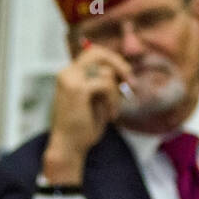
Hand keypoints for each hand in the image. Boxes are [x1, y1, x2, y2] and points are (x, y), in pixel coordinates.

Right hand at [43, 43, 133, 181]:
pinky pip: (106, 84)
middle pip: (97, 52)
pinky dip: (113, 101)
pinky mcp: (78, 89)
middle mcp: (67, 73)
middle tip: (131, 83)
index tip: (125, 79)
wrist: (69, 146)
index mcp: (69, 74)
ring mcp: (70, 79)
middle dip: (119, 64)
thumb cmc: (83, 126)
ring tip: (113, 111)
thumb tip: (123, 71)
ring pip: (106, 72)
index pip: (93, 53)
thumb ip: (104, 83)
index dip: (113, 61)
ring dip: (117, 93)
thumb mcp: (96, 100)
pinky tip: (111, 115)